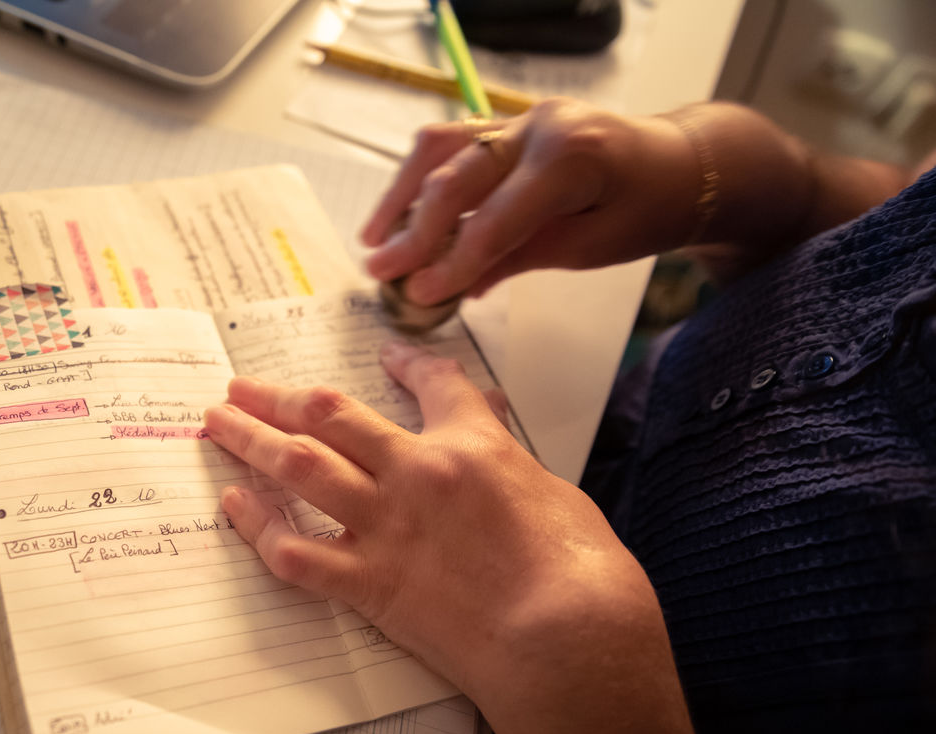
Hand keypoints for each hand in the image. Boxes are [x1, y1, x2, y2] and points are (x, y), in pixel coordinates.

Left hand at [203, 341, 710, 733]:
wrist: (568, 639)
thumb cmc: (583, 571)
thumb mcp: (558, 492)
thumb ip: (513, 464)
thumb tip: (498, 444)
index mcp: (471, 445)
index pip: (433, 383)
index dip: (407, 363)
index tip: (388, 358)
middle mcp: (415, 474)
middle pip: (328, 414)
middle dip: (278, 395)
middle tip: (242, 386)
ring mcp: (385, 529)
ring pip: (298, 466)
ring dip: (250, 440)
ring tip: (218, 423)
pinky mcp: (369, 587)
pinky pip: (295, 552)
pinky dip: (258, 529)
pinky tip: (235, 508)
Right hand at [361, 98, 703, 304]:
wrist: (681, 163)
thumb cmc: (648, 207)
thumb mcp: (591, 248)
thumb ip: (520, 259)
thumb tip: (457, 287)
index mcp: (570, 159)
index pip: (494, 220)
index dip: (452, 262)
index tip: (419, 294)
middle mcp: (539, 127)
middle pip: (458, 181)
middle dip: (415, 232)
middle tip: (383, 271)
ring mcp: (521, 117)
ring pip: (442, 148)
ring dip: (401, 193)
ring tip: (373, 235)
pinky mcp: (510, 121)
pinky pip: (453, 140)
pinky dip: (420, 174)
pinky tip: (398, 206)